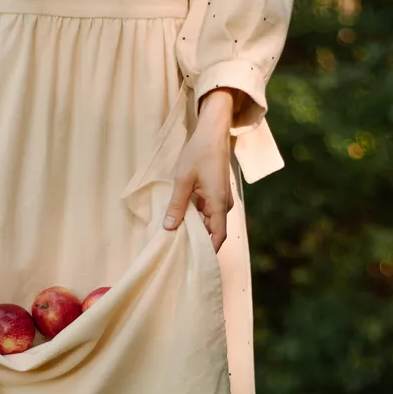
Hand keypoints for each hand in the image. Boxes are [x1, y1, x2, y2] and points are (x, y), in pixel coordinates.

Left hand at [163, 88, 236, 252]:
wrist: (212, 132)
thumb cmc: (199, 152)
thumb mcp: (183, 179)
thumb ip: (177, 205)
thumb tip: (169, 228)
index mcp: (219, 203)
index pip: (218, 236)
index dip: (208, 251)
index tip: (195, 261)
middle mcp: (224, 204)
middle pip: (213, 231)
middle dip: (198, 241)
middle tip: (178, 250)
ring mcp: (221, 199)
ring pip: (209, 222)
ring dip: (195, 229)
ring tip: (176, 237)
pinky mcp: (216, 193)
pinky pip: (208, 212)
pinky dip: (196, 218)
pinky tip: (180, 219)